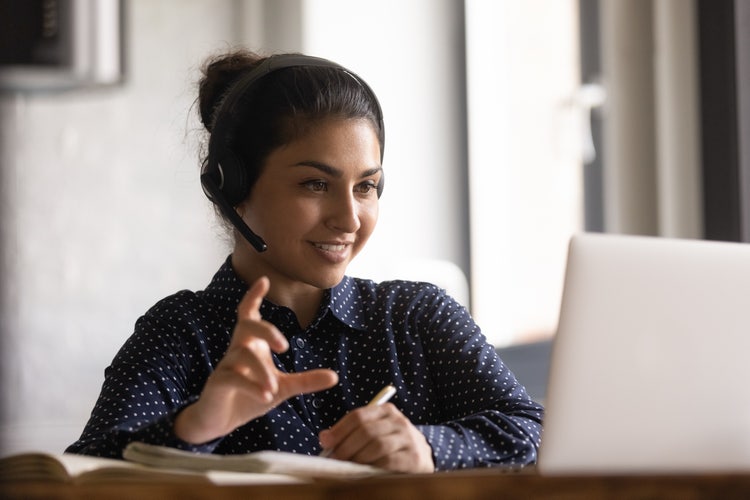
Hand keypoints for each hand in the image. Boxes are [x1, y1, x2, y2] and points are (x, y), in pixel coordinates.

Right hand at [174, 276, 338, 443]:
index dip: (254, 296)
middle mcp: (237, 350)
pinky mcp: (218, 383)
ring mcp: (225, 366)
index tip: (264, 280)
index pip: (248, 314)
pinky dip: (250, 386)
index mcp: (251, 345)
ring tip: (273, 389)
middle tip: (285, 346)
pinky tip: (265, 397)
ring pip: (242, 354)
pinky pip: (233, 377)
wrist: (220, 421)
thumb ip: (306, 381)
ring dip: (261, 371)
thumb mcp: (282, 388)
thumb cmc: (250, 396)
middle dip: (266, 330)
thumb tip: (335, 376)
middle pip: (246, 325)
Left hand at [318, 403, 434, 472]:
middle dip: (346, 446)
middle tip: (334, 459)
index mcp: (386, 411)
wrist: (421, 457)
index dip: (339, 429)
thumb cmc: (390, 446)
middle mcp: (399, 421)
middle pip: (366, 431)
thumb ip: (352, 434)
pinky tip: (365, 473)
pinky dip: (373, 467)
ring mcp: (409, 438)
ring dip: (358, 458)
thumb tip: (324, 438)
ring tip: (347, 468)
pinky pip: (389, 461)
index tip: (325, 442)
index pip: (358, 416)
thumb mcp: (375, 434)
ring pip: (377, 446)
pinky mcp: (414, 457)